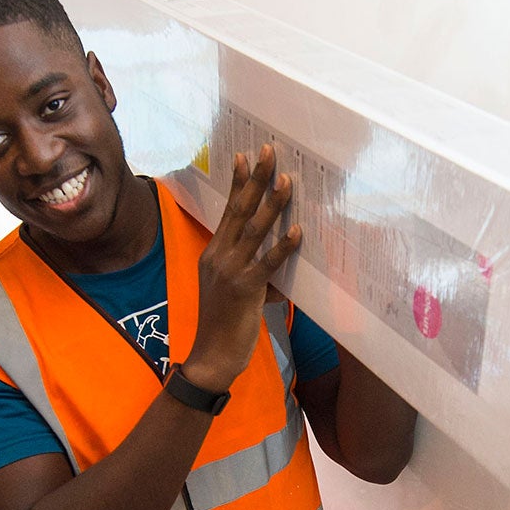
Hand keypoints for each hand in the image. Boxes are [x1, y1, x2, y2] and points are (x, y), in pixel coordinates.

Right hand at [185, 145, 301, 392]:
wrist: (211, 357)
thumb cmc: (223, 325)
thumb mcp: (230, 290)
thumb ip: (249, 272)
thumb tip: (274, 266)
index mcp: (213, 253)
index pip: (227, 210)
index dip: (237, 183)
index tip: (245, 157)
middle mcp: (218, 256)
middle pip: (239, 210)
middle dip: (256, 179)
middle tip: (269, 152)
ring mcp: (229, 272)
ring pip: (254, 230)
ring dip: (273, 204)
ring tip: (288, 181)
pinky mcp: (244, 289)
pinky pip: (267, 263)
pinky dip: (283, 246)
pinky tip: (297, 231)